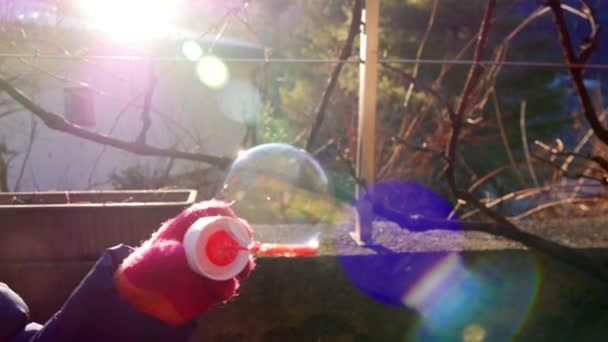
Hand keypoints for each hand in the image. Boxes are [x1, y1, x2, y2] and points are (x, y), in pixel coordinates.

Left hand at [114, 200, 254, 324]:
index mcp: (191, 226)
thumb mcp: (154, 257)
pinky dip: (228, 286)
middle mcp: (204, 243)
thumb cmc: (144, 270)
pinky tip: (222, 290)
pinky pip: (229, 285)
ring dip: (242, 265)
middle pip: (233, 235)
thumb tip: (184, 256)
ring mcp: (211, 265)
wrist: (140, 301)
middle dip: (243, 240)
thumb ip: (169, 255)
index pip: (215, 212)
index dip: (228, 216)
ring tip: (240, 272)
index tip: (236, 225)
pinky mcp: (214, 287)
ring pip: (236, 261)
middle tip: (245, 248)